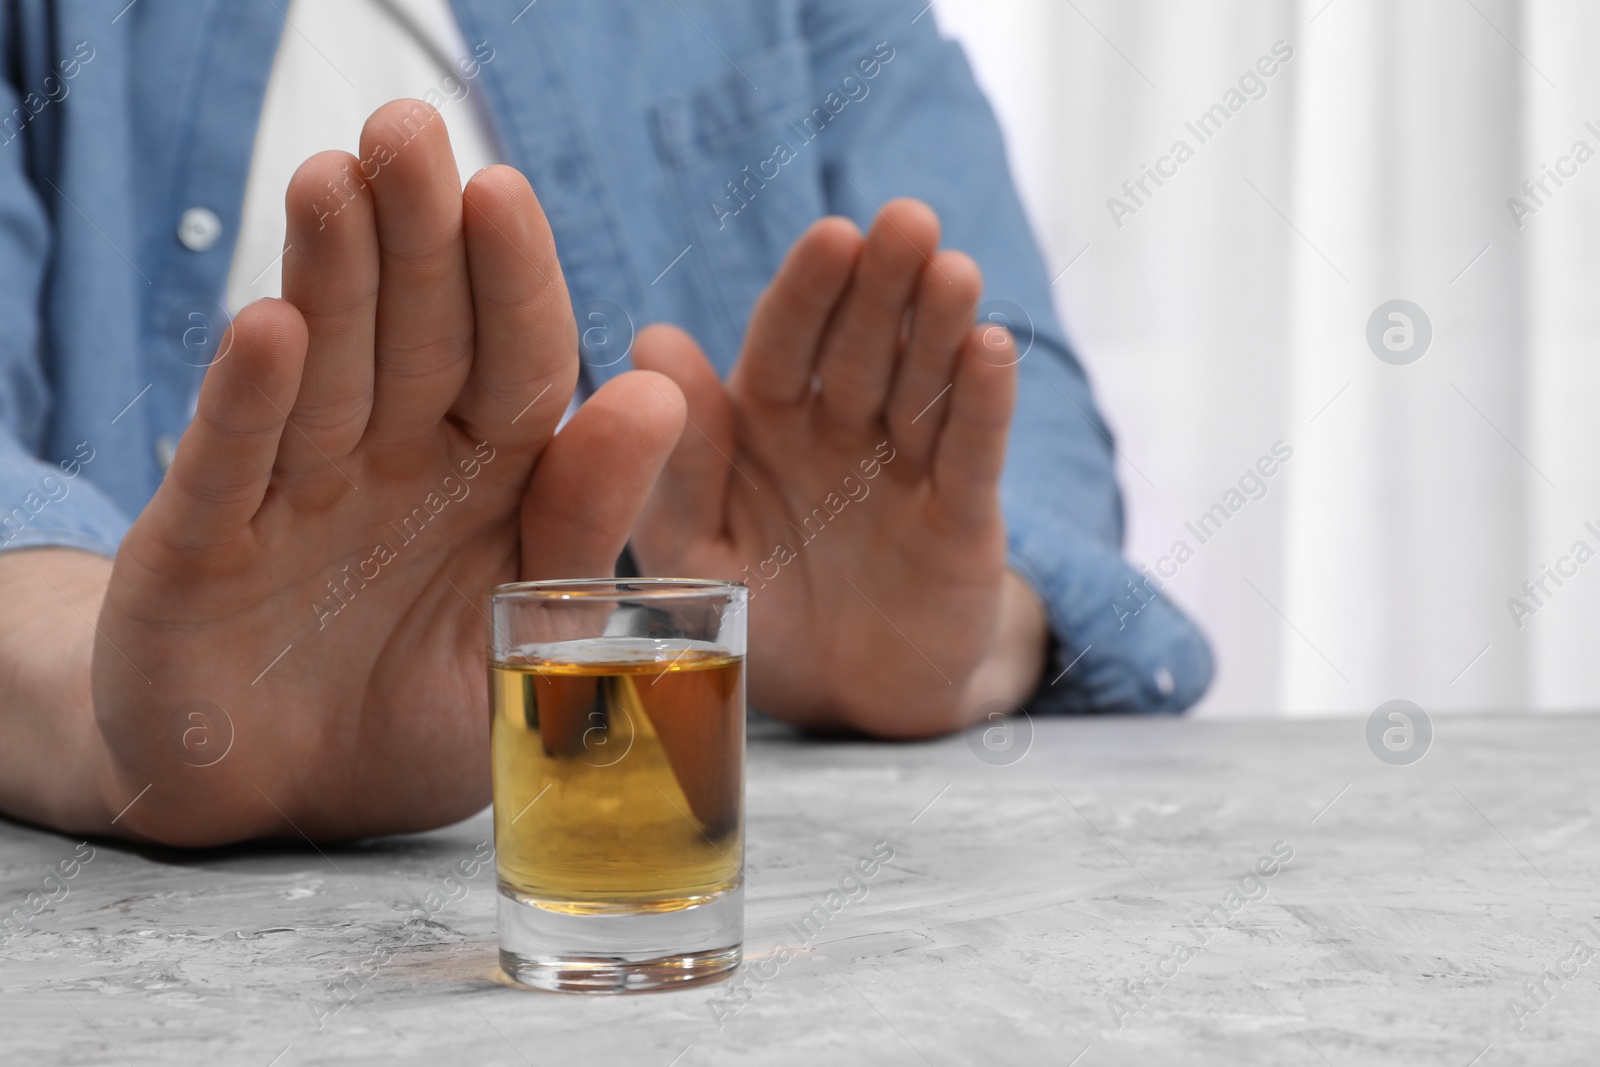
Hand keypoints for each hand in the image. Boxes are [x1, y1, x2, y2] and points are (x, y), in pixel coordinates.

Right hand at [83, 100, 683, 844]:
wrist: (285, 800)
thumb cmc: (421, 710)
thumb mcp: (529, 630)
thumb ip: (582, 522)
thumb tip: (658, 393)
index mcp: (485, 475)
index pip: (512, 360)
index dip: (509, 279)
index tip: (504, 192)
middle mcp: (388, 464)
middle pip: (411, 337)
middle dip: (413, 234)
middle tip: (409, 126)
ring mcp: (291, 496)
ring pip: (321, 374)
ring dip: (331, 280)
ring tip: (337, 179)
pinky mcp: (200, 550)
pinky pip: (232, 469)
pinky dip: (248, 405)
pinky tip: (268, 328)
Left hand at [631, 200, 1046, 737]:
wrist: (843, 698)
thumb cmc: (759, 609)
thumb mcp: (696, 547)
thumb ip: (679, 460)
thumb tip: (649, 340)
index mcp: (765, 421)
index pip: (785, 343)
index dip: (809, 292)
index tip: (831, 237)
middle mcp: (840, 426)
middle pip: (863, 345)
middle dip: (884, 286)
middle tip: (907, 221)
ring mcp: (905, 466)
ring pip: (923, 383)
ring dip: (938, 326)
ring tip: (953, 272)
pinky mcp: (962, 514)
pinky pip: (972, 453)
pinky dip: (984, 403)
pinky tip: (993, 348)